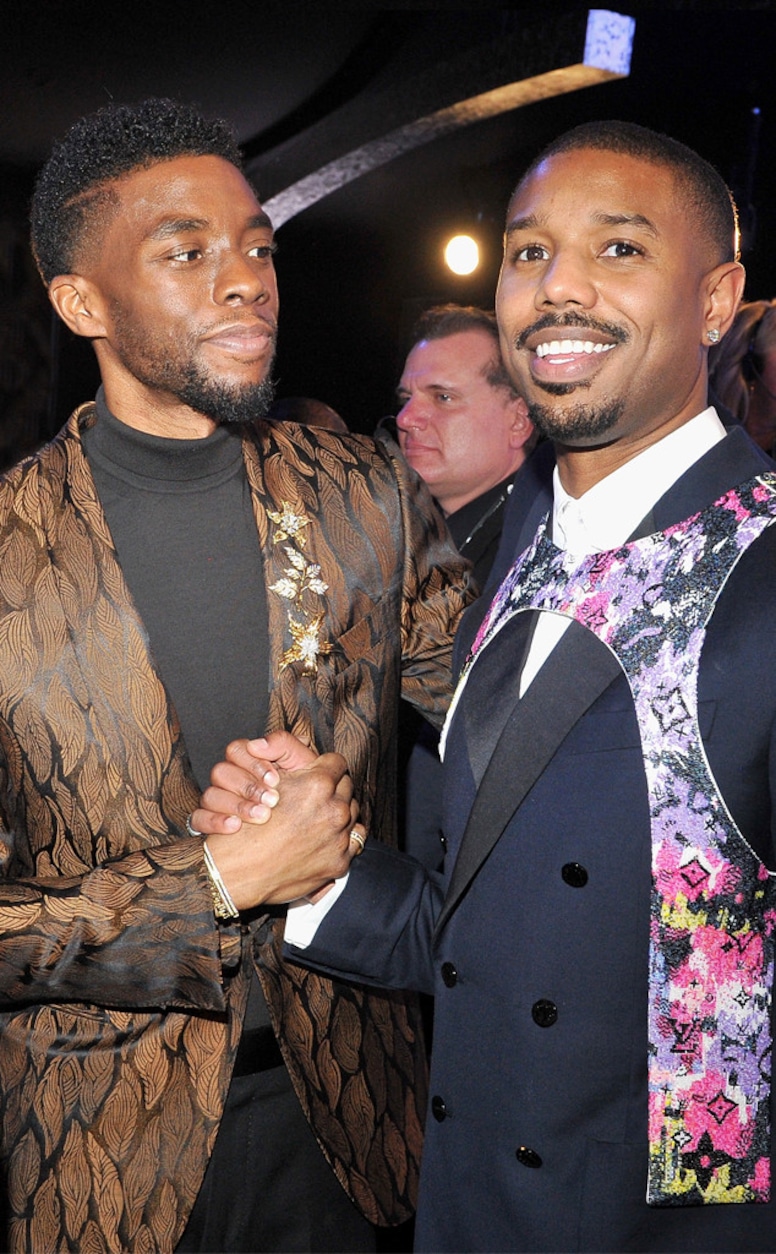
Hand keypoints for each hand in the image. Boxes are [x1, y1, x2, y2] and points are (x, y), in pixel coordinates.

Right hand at [192, 732, 318, 833]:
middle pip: (221, 772)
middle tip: (272, 801)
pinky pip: (199, 818)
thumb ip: (283, 744)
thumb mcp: (301, 763)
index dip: (253, 763)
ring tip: (261, 816)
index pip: (236, 750)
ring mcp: (216, 799)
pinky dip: (215, 821)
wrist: (306, 824)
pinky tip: (235, 826)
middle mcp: (228, 778)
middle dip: (248, 787)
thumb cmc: (303, 790)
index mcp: (247, 760)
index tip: (274, 780)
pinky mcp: (208, 821)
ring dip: (237, 805)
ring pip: (210, 795)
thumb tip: (257, 744)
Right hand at [204, 752, 360, 907]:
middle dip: (333, 787)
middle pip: (346, 786)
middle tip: (316, 795)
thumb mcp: (266, 781)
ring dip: (338, 811)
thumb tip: (307, 746)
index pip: (337, 762)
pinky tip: (324, 837)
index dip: (325, 765)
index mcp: (317, 785)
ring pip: (351, 812)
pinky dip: (341, 837)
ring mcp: (339, 837)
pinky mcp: (340, 861)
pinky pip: (354, 840)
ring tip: (318, 816)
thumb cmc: (247, 826)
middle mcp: (333, 810)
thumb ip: (289, 756)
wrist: (240, 871)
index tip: (319, 772)